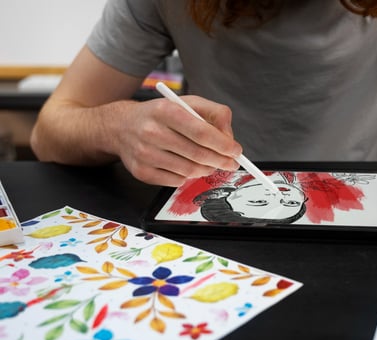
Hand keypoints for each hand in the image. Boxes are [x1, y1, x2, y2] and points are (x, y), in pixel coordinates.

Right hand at [117, 96, 241, 186]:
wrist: (121, 126)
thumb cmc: (161, 115)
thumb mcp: (187, 103)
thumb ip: (214, 114)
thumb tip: (229, 138)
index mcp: (165, 110)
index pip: (201, 132)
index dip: (223, 145)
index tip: (236, 151)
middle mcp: (151, 132)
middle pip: (197, 155)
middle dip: (220, 161)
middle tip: (231, 162)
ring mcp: (144, 153)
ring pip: (189, 171)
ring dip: (205, 169)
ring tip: (208, 162)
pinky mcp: (141, 172)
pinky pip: (176, 181)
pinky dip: (187, 176)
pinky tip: (185, 165)